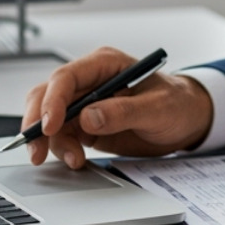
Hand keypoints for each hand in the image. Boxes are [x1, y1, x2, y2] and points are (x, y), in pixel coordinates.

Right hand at [21, 46, 213, 167]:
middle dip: (37, 123)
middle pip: (46, 96)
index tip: (50, 126)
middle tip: (38, 150)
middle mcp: (90, 81)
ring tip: (75, 160)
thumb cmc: (177, 103)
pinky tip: (76, 160)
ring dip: (53, 142)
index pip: (66, 77)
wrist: (187, 120)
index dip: (53, 101)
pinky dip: (62, 149)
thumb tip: (88, 117)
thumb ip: (124, 112)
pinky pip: (62, 135)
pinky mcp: (85, 125)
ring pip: (49, 119)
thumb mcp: (158, 108)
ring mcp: (85, 103)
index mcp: (105, 64)